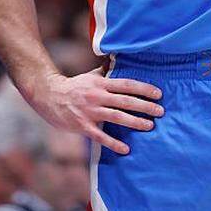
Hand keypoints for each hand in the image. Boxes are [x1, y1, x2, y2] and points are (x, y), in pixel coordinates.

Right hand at [24, 66, 162, 155]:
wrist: (49, 96)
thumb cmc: (74, 86)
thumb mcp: (90, 76)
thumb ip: (106, 72)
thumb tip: (119, 60)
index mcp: (100, 83)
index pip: (126, 84)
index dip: (143, 88)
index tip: (158, 93)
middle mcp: (97, 96)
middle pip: (125, 101)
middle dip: (145, 106)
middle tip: (160, 111)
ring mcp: (90, 111)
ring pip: (116, 117)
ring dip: (135, 122)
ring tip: (149, 126)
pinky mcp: (82, 126)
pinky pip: (100, 136)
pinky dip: (113, 143)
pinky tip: (126, 149)